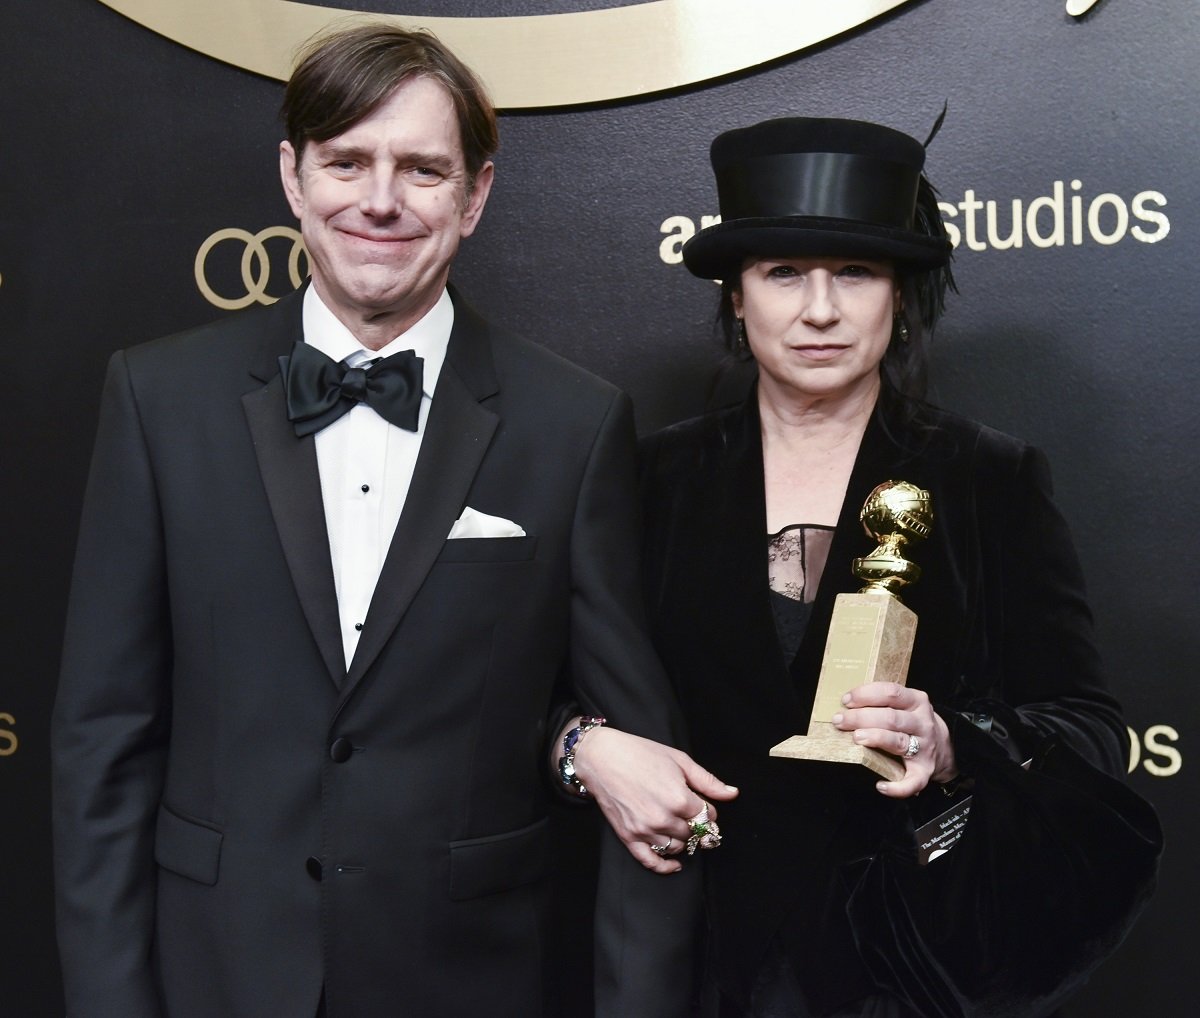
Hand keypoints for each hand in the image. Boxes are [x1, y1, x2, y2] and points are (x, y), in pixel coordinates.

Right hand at [570, 726, 737, 873]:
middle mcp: (664, 819)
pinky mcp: (629, 837)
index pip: (708, 816)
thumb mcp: (679, 760)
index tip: (702, 804)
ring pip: (677, 848)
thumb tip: (732, 793)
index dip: (708, 810)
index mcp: (679, 798)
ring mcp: (645, 831)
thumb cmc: (639, 753)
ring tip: (680, 828)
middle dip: (696, 826)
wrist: (601, 757)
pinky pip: (651, 862)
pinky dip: (666, 867)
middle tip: (691, 815)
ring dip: (683, 841)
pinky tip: (675, 864)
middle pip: (694, 834)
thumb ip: (707, 781)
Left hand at [832, 682, 957, 797]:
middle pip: (891, 718)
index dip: (866, 695)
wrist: (944, 746)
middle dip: (861, 718)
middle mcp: (922, 723)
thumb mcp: (905, 704)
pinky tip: (881, 786)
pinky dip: (897, 787)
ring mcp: (924, 747)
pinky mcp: (925, 771)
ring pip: (898, 742)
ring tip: (856, 738)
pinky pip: (913, 781)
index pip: (891, 693)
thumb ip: (882, 702)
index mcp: (916, 701)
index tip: (846, 701)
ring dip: (875, 739)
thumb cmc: (913, 722)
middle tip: (840, 721)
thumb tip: (845, 705)